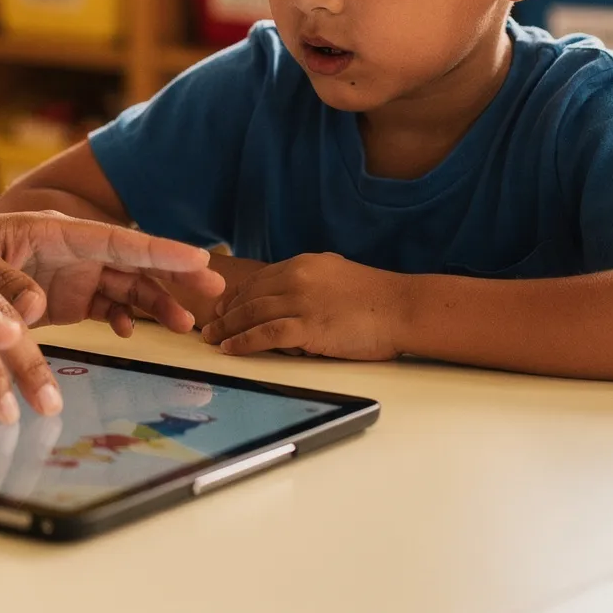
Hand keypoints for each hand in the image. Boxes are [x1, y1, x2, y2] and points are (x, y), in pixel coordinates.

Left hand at [0, 210, 225, 339]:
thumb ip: (3, 282)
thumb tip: (35, 308)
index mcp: (58, 231)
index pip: (117, 239)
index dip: (158, 249)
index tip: (197, 256)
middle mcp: (76, 250)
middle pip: (135, 261)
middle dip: (176, 273)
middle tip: (217, 286)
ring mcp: (77, 274)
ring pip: (129, 287)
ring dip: (157, 302)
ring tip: (186, 324)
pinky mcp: (71, 298)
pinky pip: (108, 307)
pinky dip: (124, 318)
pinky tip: (132, 332)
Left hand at [200, 252, 407, 360]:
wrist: (401, 307)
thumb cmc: (375, 296)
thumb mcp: (336, 272)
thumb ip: (311, 278)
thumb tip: (292, 289)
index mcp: (303, 264)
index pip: (260, 279)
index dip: (238, 294)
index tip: (224, 305)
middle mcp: (296, 278)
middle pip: (250, 295)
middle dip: (226, 312)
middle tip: (211, 324)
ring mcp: (301, 301)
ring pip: (252, 313)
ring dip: (227, 328)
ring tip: (212, 338)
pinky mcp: (308, 327)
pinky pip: (265, 335)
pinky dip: (243, 342)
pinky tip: (231, 348)